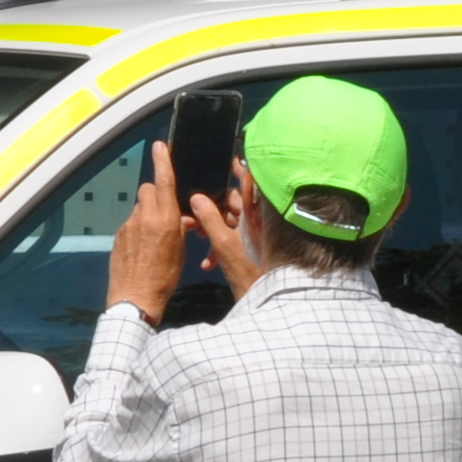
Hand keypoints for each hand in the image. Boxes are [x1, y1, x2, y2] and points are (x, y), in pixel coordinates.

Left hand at [105, 144, 194, 324]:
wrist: (135, 297)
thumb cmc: (165, 277)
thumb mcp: (180, 252)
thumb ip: (180, 229)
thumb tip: (182, 219)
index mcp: (165, 220)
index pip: (163, 183)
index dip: (162, 161)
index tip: (160, 145)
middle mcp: (144, 218)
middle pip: (147, 190)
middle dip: (155, 194)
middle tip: (165, 212)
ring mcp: (128, 225)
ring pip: (139, 208)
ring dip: (147, 215)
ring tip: (156, 237)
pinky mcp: (118, 235)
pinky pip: (131, 224)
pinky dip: (138, 229)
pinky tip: (143, 248)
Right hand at [190, 163, 276, 299]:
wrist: (266, 301)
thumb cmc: (248, 271)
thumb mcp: (224, 244)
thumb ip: (210, 219)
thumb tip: (197, 197)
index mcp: (254, 216)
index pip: (248, 186)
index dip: (241, 172)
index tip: (231, 160)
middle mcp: (256, 223)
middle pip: (233, 204)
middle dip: (213, 207)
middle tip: (195, 213)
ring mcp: (254, 237)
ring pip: (230, 223)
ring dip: (213, 229)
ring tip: (200, 239)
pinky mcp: (250, 251)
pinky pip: (233, 240)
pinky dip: (220, 248)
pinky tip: (208, 263)